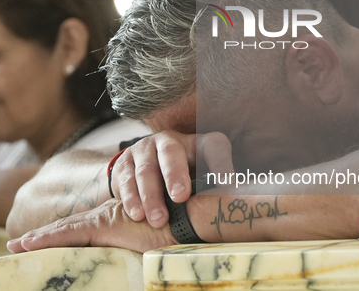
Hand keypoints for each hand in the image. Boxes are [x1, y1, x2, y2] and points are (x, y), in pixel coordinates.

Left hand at [6, 199, 177, 253]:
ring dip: (39, 238)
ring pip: (64, 230)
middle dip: (42, 236)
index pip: (83, 229)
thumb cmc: (180, 229)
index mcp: (116, 221)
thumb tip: (141, 255)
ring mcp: (105, 221)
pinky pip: (69, 234)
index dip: (60, 234)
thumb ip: (142, 245)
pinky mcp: (105, 226)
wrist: (190, 216)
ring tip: (16, 245)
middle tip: (16, 244)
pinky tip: (28, 243)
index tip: (39, 241)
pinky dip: (47, 239)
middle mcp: (107, 218)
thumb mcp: (154, 241)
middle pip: (68, 228)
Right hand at [111, 130, 233, 227]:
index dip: (220, 162)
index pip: (213, 146)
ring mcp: (143, 149)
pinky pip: (125, 180)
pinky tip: (137, 215)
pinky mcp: (124, 163)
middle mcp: (169, 140)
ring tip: (158, 219)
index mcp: (196, 143)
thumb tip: (234, 199)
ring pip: (146, 169)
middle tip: (180, 197)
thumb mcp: (205, 177)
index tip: (226, 182)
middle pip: (171, 153)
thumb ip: (218, 184)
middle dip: (175, 175)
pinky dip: (131, 199)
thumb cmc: (186, 177)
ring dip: (151, 195)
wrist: (146, 170)